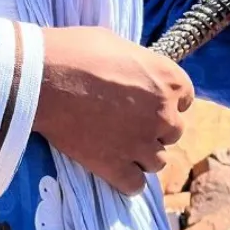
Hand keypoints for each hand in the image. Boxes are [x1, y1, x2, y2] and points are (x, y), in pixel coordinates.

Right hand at [35, 27, 193, 193]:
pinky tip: (114, 168)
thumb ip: (138, 66)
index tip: (151, 101)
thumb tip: (135, 73)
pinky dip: (127, 180)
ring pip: (157, 161)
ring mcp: (141, 143)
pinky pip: (135, 185)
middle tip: (131, 123)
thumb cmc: (77, 52)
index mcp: (168, 80)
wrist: (43, 79)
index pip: (185, 97)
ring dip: (143, 155)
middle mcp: (163, 114)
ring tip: (120, 145)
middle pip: (173, 132)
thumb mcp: (117, 45)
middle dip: (155, 128)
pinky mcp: (116, 166)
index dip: (168, 100)